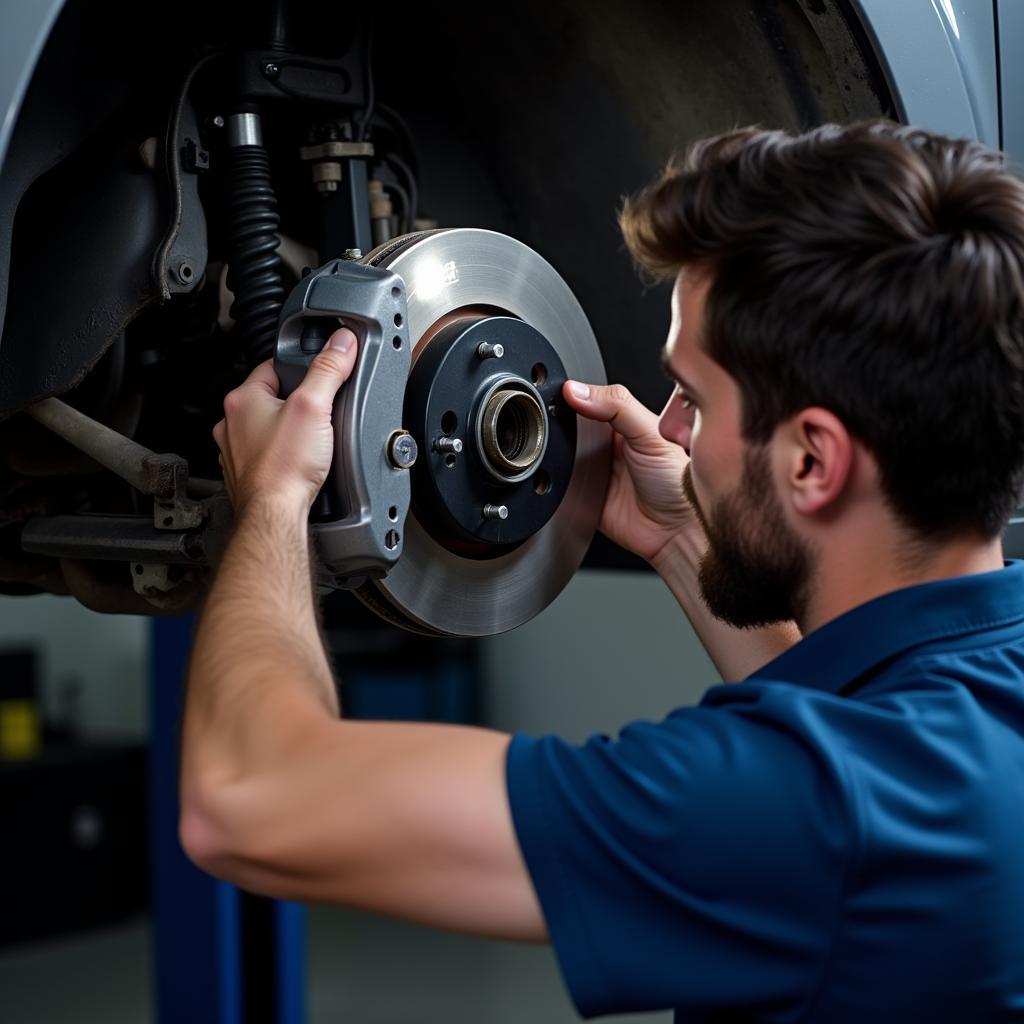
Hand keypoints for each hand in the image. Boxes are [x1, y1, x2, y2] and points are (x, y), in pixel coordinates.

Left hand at [213, 328, 357, 513]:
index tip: (315, 374)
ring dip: (283, 432)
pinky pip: (263, 457)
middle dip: (292, 403)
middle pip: (269, 399)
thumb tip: (341, 343)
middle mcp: (231, 424)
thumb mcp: (315, 406)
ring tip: (307, 440)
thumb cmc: (285, 467)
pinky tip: (295, 464)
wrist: (274, 513)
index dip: (297, 368)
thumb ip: (328, 370)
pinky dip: (278, 458)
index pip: (271, 367)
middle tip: (316, 413)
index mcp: (242, 400)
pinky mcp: (245, 476)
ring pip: (263, 430)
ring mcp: (234, 452)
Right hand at [563, 380, 695, 562]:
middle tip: (558, 421)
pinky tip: (560, 473)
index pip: (592, 400)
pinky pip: (560, 483)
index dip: (575, 395)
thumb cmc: (677, 483)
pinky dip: (555, 479)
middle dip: (561, 424)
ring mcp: (594, 470)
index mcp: (624, 423)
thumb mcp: (649, 433)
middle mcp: (607, 445)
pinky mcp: (584, 495)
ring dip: (557, 452)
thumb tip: (577, 391)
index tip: (560, 393)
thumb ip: (617, 406)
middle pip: (572, 426)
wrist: (674, 531)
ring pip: (562, 454)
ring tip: (563, 450)